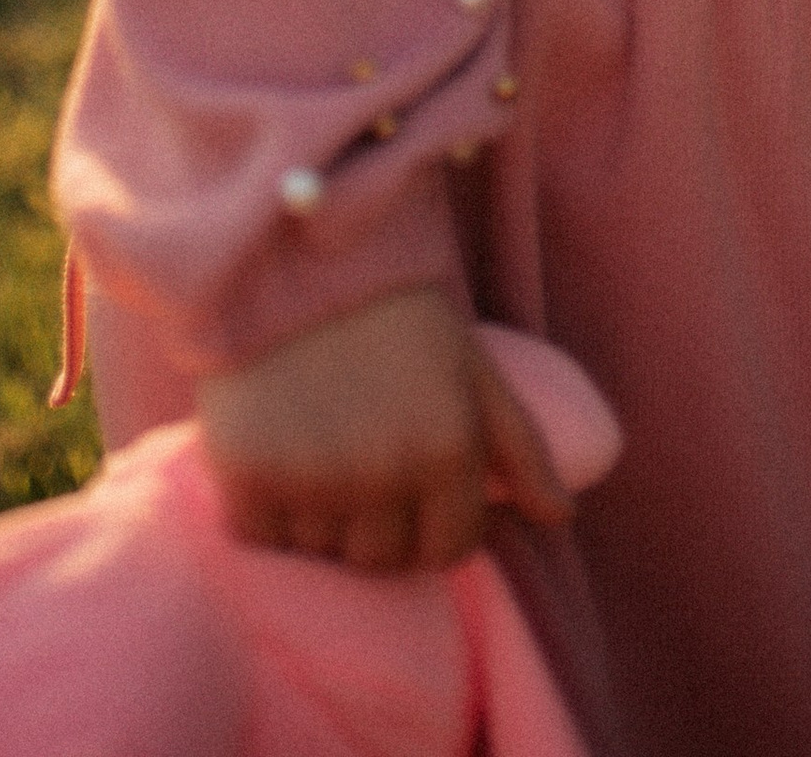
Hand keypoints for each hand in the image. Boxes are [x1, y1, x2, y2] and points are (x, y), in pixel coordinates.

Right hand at [195, 286, 570, 571]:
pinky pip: (261, 536)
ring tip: (316, 448)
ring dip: (321, 518)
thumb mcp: (473, 366)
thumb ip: (523, 447)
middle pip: (382, 558)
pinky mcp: (249, 474)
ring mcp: (313, 479)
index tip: (412, 491)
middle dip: (378, 524)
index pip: (448, 550)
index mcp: (447, 449)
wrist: (295, 252)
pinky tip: (273, 452)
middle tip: (359, 462)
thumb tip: (561, 517)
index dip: (434, 527)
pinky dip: (264, 510)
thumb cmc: (396, 311)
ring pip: (323, 551)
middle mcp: (382, 474)